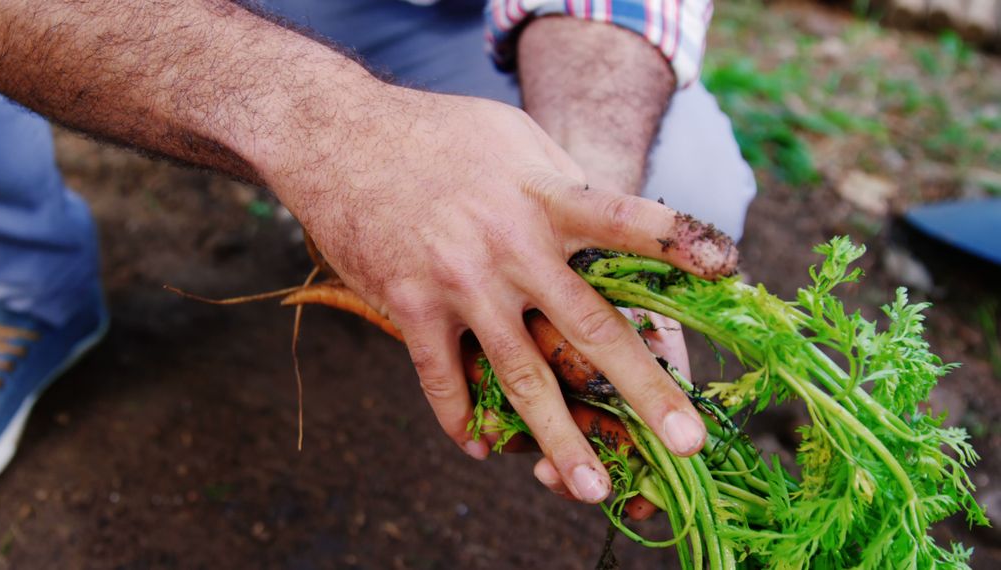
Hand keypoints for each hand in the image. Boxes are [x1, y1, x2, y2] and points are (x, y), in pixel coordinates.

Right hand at [273, 86, 736, 503]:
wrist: (338, 135)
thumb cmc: (437, 133)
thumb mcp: (514, 138)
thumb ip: (563, 187)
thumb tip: (609, 225)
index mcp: (545, 196)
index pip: (623, 221)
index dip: (674, 244)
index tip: (726, 269)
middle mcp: (510, 247)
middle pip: (588, 329)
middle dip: (642, 390)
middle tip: (686, 443)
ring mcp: (459, 282)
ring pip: (518, 376)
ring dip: (558, 440)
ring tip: (589, 488)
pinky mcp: (410, 307)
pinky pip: (442, 379)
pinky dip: (460, 418)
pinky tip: (478, 447)